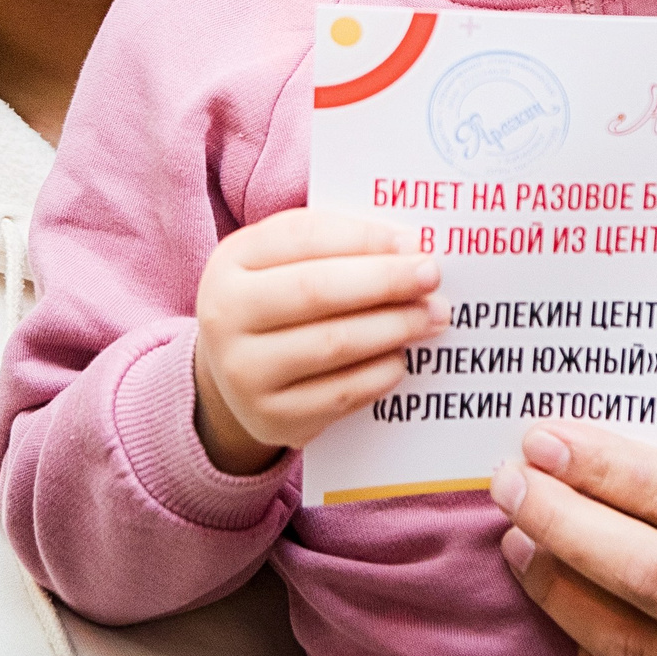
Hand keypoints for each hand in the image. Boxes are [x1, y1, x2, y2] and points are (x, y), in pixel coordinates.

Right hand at [191, 209, 446, 474]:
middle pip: (316, 291)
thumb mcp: (286, 260)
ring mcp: (244, 373)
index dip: (363, 237)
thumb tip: (407, 248)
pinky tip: (401, 358)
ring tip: (431, 316)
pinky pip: (340, 394)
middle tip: (431, 276)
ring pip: (333, 344)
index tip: (413, 242)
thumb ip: (336, 244)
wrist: (235, 370)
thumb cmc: (278, 298)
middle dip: (384, 281)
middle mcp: (225, 316)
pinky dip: (380, 373)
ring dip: (394, 327)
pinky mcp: (272, 418)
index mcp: (231, 261)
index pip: (303, 237)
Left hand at [491, 422, 656, 655]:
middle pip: (645, 577)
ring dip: (559, 588)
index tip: (545, 438)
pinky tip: (569, 607)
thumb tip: (613, 439)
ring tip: (520, 538)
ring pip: (629, 648)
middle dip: (562, 523)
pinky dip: (591, 655)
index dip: (604, 469)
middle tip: (511, 481)